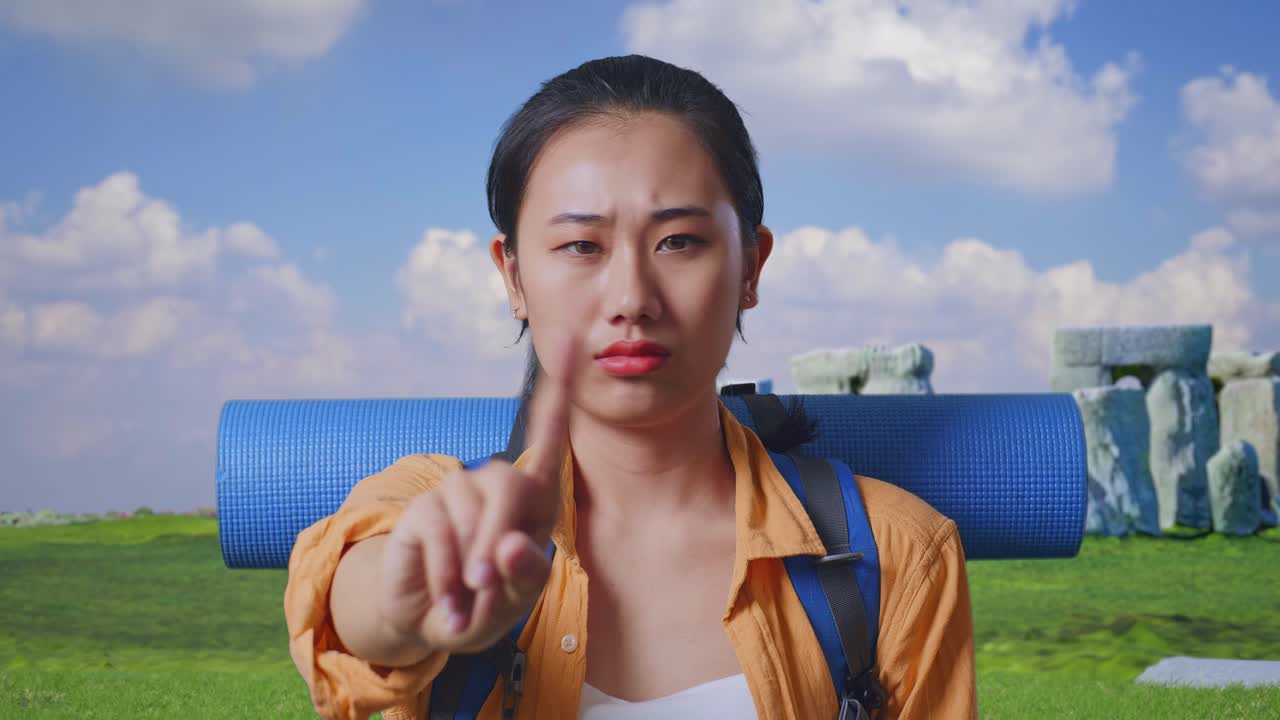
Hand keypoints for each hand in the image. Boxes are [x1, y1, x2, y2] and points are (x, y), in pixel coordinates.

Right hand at [376, 330, 581, 653]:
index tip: (568, 343)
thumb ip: (525, 574)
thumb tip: (512, 545)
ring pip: (471, 510)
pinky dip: (445, 574)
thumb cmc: (490, 603)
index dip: (558, 391)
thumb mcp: (518, 598)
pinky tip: (447, 599)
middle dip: (498, 537)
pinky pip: (438, 532)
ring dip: (470, 563)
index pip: (549, 436)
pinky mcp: (422, 510)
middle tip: (488, 584)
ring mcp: (457, 492)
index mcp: (534, 498)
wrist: (437, 621)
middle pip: (507, 484)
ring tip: (468, 596)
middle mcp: (496, 484)